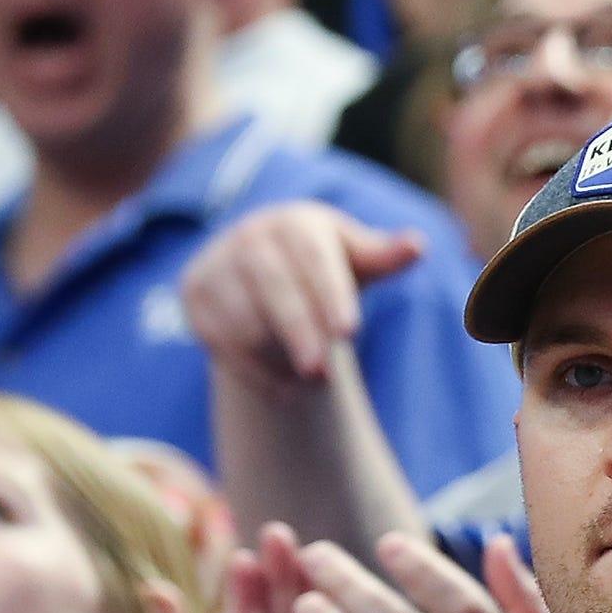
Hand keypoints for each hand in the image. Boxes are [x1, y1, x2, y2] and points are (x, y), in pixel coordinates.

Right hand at [179, 202, 426, 390]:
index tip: (349, 331)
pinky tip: (283, 390)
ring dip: (277, 358)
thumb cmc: (323, 264)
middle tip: (323, 376)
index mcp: (295, 222)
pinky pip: (220, 340)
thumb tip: (417, 246)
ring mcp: (216, 264)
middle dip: (299, 333)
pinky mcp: (194, 294)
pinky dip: (253, 371)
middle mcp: (250, 236)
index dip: (330, 294)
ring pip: (244, 319)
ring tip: (311, 382)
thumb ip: (384, 256)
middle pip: (274, 289)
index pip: (314, 259)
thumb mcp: (355, 258)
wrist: (260, 267)